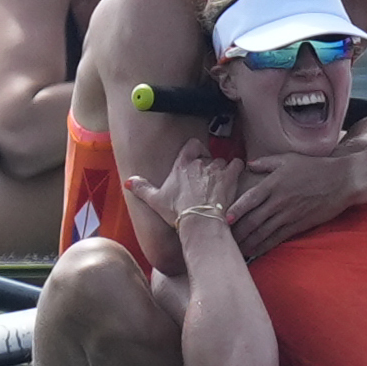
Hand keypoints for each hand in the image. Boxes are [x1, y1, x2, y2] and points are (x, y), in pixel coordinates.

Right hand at [124, 138, 240, 228]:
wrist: (199, 219)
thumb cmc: (177, 211)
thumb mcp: (155, 200)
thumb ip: (142, 188)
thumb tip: (128, 181)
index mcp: (182, 165)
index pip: (192, 145)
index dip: (195, 150)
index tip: (196, 159)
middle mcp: (200, 163)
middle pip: (208, 156)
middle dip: (208, 165)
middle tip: (206, 179)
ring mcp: (216, 169)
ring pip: (222, 161)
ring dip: (223, 169)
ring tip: (221, 182)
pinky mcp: (230, 177)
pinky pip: (238, 164)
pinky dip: (237, 169)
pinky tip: (235, 177)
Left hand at [226, 150, 355, 259]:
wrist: (343, 181)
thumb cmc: (316, 167)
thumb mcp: (289, 159)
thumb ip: (266, 162)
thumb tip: (248, 163)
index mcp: (274, 184)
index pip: (249, 199)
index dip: (235, 210)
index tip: (224, 219)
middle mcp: (279, 201)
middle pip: (253, 220)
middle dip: (237, 232)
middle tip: (223, 239)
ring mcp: (289, 215)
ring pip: (263, 232)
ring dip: (247, 242)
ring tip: (234, 250)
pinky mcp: (299, 225)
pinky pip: (277, 238)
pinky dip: (264, 246)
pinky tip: (254, 251)